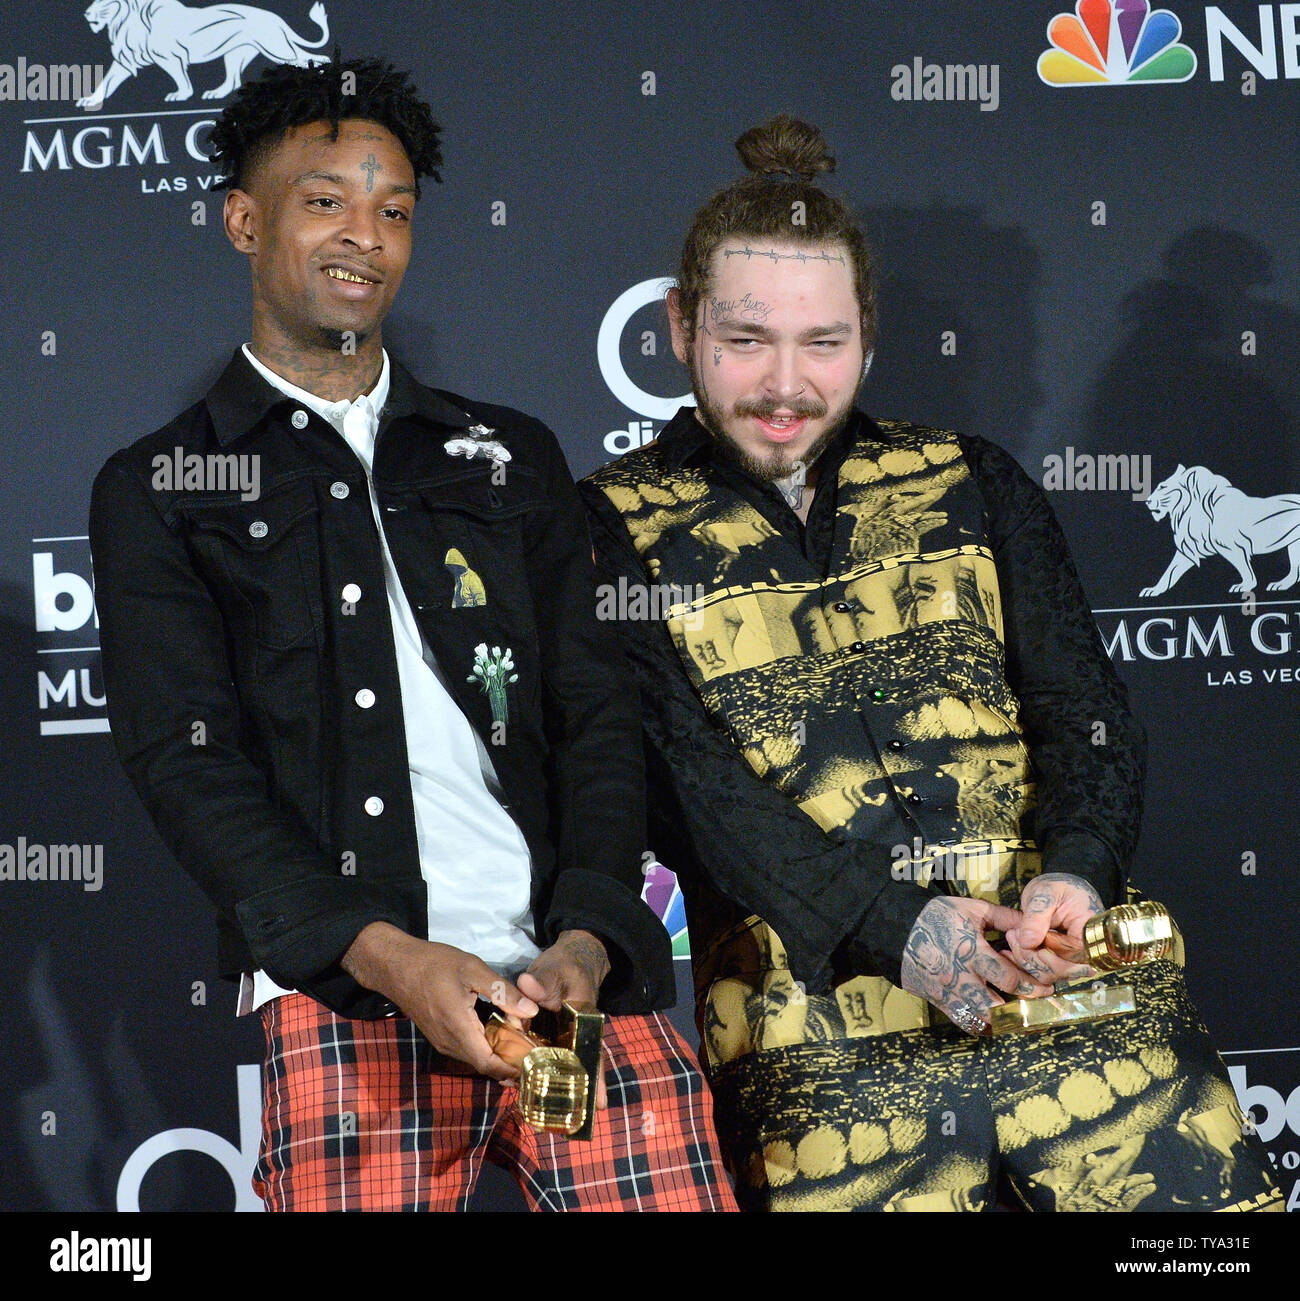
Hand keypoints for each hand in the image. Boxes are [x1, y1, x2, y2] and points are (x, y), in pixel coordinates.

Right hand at [342, 922, 537, 1081]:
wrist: (396, 966)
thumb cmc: (435, 964)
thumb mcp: (473, 969)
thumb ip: (503, 992)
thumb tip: (531, 1011)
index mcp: (459, 1030)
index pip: (490, 1064)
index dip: (513, 1069)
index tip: (535, 1064)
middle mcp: (450, 1043)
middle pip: (485, 1064)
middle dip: (510, 1062)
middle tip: (536, 1052)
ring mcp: (442, 1042)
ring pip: (476, 1058)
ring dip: (498, 1055)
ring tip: (524, 1043)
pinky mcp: (439, 1036)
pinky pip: (467, 1049)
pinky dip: (485, 1047)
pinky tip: (500, 1034)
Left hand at [518, 930, 610, 1107]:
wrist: (566, 960)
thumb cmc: (566, 965)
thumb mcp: (555, 969)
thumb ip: (543, 980)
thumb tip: (528, 986)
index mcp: (584, 1020)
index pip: (592, 1052)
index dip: (596, 1078)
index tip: (599, 1104)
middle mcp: (575, 1034)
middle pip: (579, 1067)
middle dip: (578, 1094)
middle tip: (574, 1125)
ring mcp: (560, 1038)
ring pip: (560, 1067)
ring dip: (557, 1089)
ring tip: (554, 1120)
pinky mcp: (546, 1036)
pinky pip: (543, 1058)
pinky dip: (538, 1073)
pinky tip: (530, 1090)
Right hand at [900, 897, 1053, 1034]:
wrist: (898, 929)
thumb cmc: (937, 916)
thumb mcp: (972, 909)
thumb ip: (1004, 917)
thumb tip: (1031, 925)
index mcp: (971, 952)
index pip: (1008, 979)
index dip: (1031, 986)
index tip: (1046, 988)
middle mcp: (960, 977)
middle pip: (997, 1008)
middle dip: (1021, 1010)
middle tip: (1036, 1008)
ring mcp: (947, 993)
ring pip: (981, 1021)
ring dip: (1003, 1022)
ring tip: (1019, 1017)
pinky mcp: (938, 1001)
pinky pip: (964, 1022)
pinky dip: (982, 1024)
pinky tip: (995, 1020)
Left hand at [1003, 873, 1102, 985]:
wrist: (1058, 889)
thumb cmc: (1057, 888)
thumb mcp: (1044, 894)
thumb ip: (1036, 917)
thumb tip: (1028, 942)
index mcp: (1090, 934)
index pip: (1072, 960)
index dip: (1048, 958)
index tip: (1027, 941)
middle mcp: (1084, 952)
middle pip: (1059, 971)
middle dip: (1031, 957)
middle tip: (1013, 934)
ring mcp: (1071, 959)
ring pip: (1048, 975)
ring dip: (1025, 959)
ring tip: (1013, 935)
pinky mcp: (1058, 962)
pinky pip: (1042, 972)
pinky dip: (1025, 962)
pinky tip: (1013, 946)